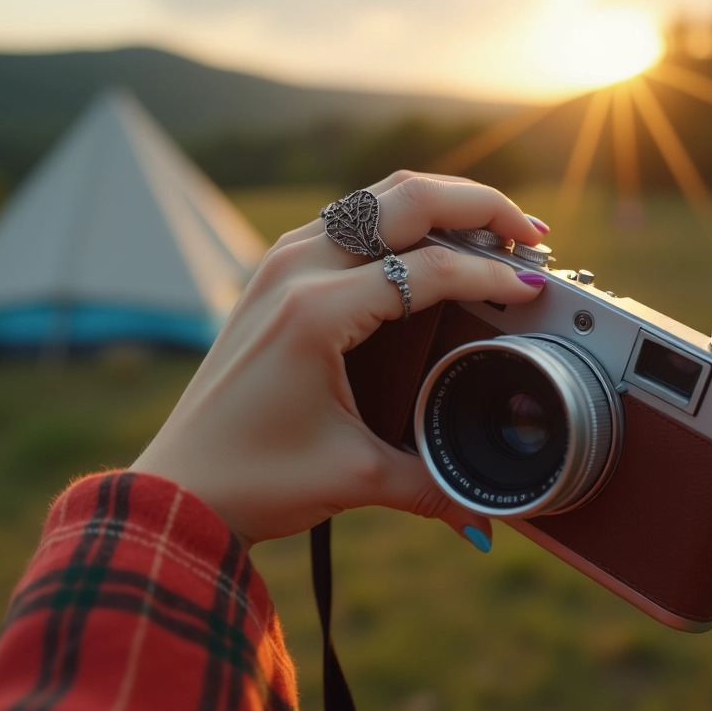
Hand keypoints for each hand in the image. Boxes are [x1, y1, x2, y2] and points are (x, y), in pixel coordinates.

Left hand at [131, 172, 549, 549]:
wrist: (178, 486)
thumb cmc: (251, 479)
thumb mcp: (354, 479)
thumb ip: (434, 486)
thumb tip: (488, 512)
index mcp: (316, 312)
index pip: (429, 269)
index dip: (492, 274)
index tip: (533, 290)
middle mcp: (295, 270)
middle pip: (405, 198)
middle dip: (480, 204)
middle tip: (533, 232)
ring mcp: (280, 264)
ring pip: (374, 198)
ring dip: (439, 203)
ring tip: (493, 228)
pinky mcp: (274, 274)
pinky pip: (348, 219)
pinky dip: (399, 219)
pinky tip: (430, 243)